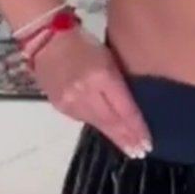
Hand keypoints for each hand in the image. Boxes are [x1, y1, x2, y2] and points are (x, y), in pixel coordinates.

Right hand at [29, 25, 152, 158]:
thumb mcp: (108, 57)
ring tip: (129, 148)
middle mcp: (85, 92)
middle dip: (128, 138)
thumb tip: (130, 107)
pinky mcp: (60, 106)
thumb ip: (118, 82)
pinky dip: (98, 126)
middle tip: (141, 152)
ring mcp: (70, 102)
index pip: (124, 108)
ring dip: (115, 137)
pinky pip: (83, 119)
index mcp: (102, 76)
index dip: (137, 128)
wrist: (46, 41)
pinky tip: (108, 132)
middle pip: (111, 122)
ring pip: (97, 124)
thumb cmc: (83, 43)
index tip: (149, 142)